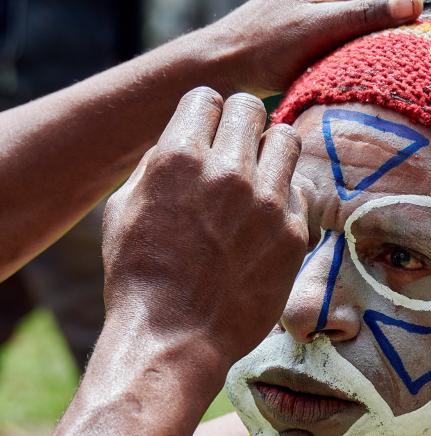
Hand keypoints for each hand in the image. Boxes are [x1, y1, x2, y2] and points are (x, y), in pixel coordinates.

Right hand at [103, 87, 306, 374]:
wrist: (174, 338)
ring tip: (259, 177)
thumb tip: (184, 138)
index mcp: (179, 157)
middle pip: (252, 109)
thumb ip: (158, 164)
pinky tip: (268, 219)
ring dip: (271, 152)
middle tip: (235, 152)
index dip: (205, 116)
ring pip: (286, 140)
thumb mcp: (124, 208)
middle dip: (241, 125)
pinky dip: (286, 197)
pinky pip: (301, 190)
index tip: (205, 137)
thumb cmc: (139, 276)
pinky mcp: (294, 234)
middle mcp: (228, 171)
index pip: (207, 98)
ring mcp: (268, 203)